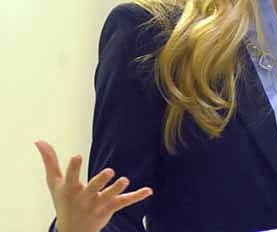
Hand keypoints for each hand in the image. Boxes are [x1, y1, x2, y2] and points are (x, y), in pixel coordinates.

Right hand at [35, 140, 152, 231]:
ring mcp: (99, 203)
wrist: (73, 231)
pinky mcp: (111, 207)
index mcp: (70, 190)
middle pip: (94, 188)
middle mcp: (85, 198)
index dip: (74, 167)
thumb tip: (39, 141)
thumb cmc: (63, 202)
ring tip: (125, 180)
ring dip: (118, 188)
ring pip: (110, 195)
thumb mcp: (55, 184)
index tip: (77, 156)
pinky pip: (125, 201)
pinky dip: (137, 196)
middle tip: (109, 171)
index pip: (71, 177)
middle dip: (101, 180)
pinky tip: (149, 190)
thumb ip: (50, 162)